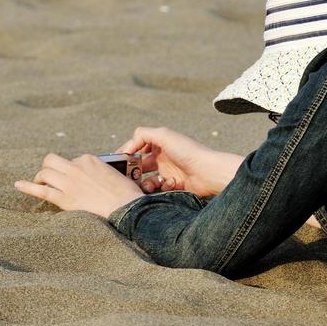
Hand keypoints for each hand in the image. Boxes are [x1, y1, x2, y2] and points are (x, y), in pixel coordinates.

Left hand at [15, 153, 143, 218]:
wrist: (126, 207)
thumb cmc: (125, 192)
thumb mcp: (116, 173)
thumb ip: (101, 170)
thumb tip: (97, 176)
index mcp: (90, 159)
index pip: (73, 160)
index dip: (72, 169)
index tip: (76, 178)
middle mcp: (77, 167)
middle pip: (52, 160)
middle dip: (49, 166)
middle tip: (51, 176)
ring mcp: (69, 182)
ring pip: (45, 173)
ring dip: (41, 177)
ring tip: (42, 183)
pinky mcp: (64, 198)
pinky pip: (40, 190)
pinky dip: (27, 186)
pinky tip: (18, 184)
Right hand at [116, 126, 243, 198]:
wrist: (208, 172)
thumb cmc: (188, 151)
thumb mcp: (164, 135)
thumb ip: (142, 135)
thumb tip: (128, 148)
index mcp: (160, 145)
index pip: (137, 148)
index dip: (127, 154)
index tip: (117, 162)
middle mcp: (163, 158)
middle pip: (139, 167)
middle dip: (132, 173)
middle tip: (127, 178)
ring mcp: (168, 173)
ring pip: (146, 181)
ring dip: (145, 183)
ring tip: (150, 184)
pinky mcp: (173, 187)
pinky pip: (158, 190)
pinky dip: (161, 188)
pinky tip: (170, 184)